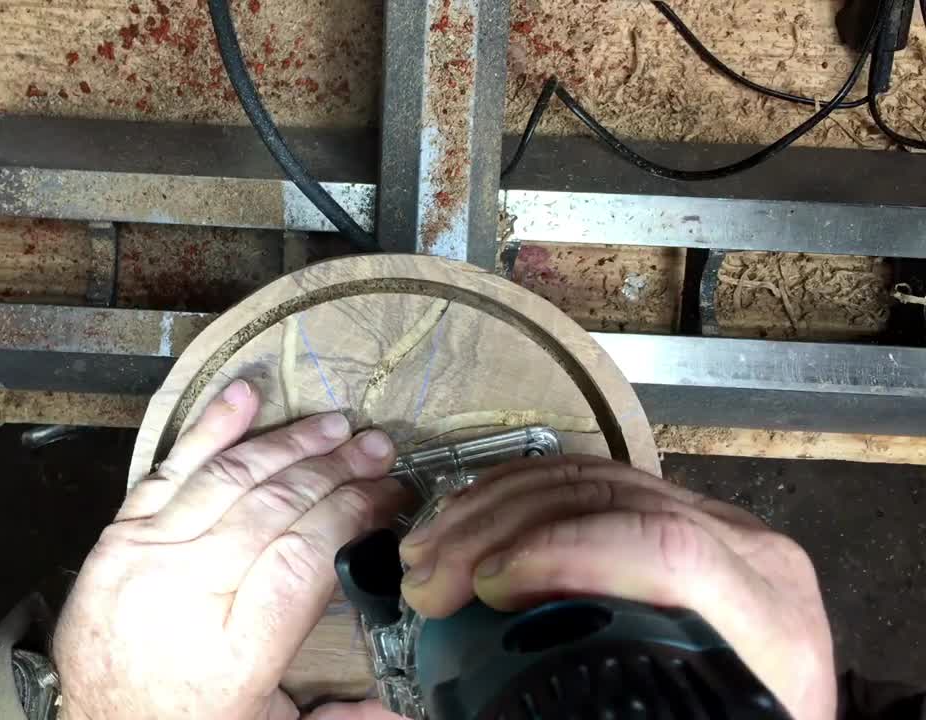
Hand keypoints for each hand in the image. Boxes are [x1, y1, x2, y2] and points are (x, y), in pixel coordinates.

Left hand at [54, 380, 407, 719]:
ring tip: (334, 426)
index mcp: (233, 652)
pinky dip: (208, 430)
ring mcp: (145, 558)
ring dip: (288, 445)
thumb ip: (338, 719)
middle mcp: (185, 593)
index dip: (352, 512)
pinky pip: (169, 472)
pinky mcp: (117, 540)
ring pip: (228, 479)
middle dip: (334, 470)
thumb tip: (402, 712)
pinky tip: (245, 398)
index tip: (387, 495)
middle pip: (273, 507)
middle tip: (377, 449)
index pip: (304, 555)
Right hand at [397, 455, 834, 719]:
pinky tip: (464, 517)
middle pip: (612, 502)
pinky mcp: (675, 508)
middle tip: (427, 579)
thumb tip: (488, 686)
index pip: (669, 551)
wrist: (766, 717)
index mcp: (768, 626)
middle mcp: (748, 556)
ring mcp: (711, 522)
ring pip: (588, 479)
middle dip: (500, 531)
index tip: (488, 587)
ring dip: (489, 507)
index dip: (569, 551)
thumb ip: (595, 705)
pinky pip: (586, 477)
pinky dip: (513, 493)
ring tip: (425, 553)